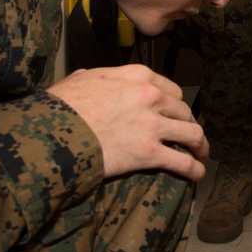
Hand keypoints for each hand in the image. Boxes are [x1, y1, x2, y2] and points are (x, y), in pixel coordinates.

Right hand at [48, 64, 208, 180]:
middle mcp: (150, 96)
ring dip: (199, 145)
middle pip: (184, 111)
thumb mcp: (80, 80)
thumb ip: (98, 77)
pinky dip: (194, 169)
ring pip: (192, 133)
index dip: (175, 104)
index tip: (175, 114)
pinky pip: (183, 161)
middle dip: (188, 124)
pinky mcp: (149, 152)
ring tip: (200, 155)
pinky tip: (197, 174)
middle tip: (189, 137)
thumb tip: (95, 78)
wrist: (51, 132)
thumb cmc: (61, 107)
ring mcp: (152, 124)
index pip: (170, 89)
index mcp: (136, 76)